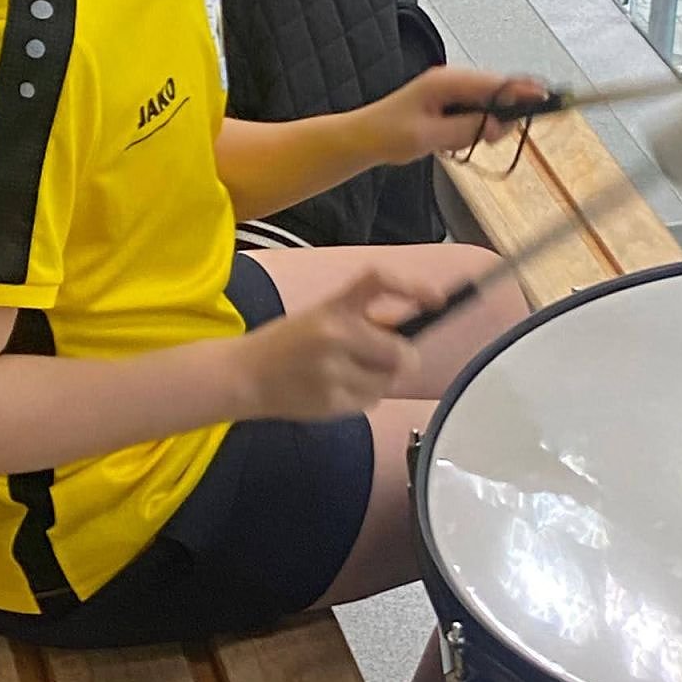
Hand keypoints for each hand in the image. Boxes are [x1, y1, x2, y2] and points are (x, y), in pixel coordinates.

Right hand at [239, 270, 442, 419]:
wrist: (244, 375)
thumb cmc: (288, 343)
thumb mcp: (321, 316)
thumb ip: (362, 319)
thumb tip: (408, 329)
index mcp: (333, 306)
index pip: (378, 280)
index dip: (412, 286)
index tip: (436, 299)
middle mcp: (335, 334)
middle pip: (400, 352)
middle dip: (401, 358)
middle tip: (386, 358)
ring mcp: (333, 371)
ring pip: (388, 381)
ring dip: (380, 379)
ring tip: (350, 374)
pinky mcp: (331, 402)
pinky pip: (371, 402)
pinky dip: (364, 398)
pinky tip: (337, 390)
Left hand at [358, 66, 546, 166]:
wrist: (363, 138)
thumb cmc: (387, 133)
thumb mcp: (428, 137)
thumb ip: (465, 129)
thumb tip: (495, 125)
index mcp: (445, 83)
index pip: (493, 83)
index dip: (521, 91)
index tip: (544, 96)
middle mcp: (450, 82)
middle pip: (494, 92)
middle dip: (503, 114)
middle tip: (494, 137)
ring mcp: (449, 92)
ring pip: (486, 104)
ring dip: (485, 124)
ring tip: (461, 142)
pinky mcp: (447, 104)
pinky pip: (473, 112)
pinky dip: (474, 127)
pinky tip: (457, 140)